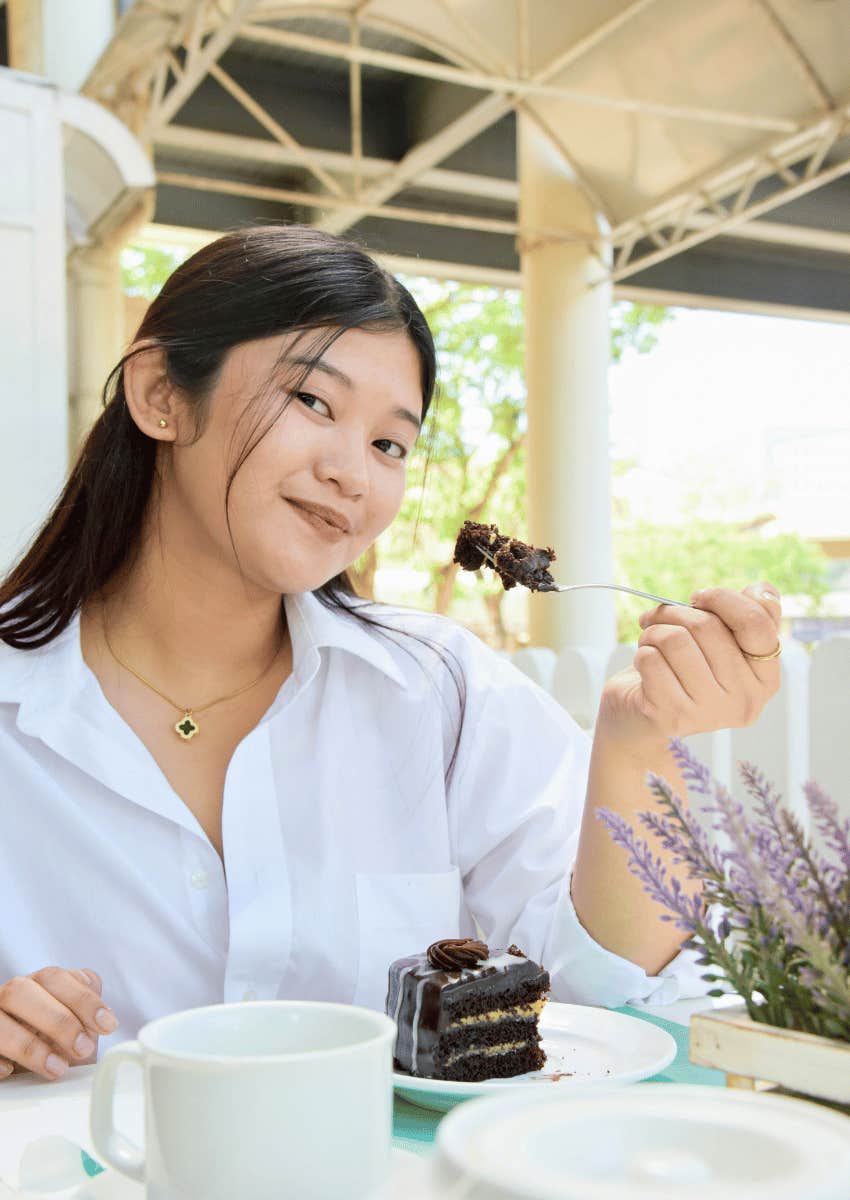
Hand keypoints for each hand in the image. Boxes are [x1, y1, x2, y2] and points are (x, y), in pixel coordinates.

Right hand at [0, 967, 117, 1080]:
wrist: (33, 1064)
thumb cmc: (57, 1040)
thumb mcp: (78, 1022)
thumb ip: (87, 1009)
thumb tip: (101, 1016)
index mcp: (36, 983)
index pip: (55, 978)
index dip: (83, 1000)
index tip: (108, 1025)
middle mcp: (9, 996)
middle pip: (21, 992)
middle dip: (58, 1020)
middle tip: (83, 1048)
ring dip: (30, 1046)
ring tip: (57, 1068)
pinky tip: (12, 1071)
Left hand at [597, 582, 781, 748]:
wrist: (643, 720)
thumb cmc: (685, 672)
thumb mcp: (722, 643)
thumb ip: (749, 616)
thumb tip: (764, 590)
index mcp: (765, 679)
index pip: (756, 624)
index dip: (724, 599)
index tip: (699, 596)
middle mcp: (745, 700)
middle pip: (707, 626)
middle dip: (675, 612)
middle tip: (660, 618)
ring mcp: (710, 712)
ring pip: (675, 639)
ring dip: (654, 631)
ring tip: (651, 641)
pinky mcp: (672, 716)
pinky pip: (651, 659)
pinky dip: (641, 652)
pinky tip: (645, 663)